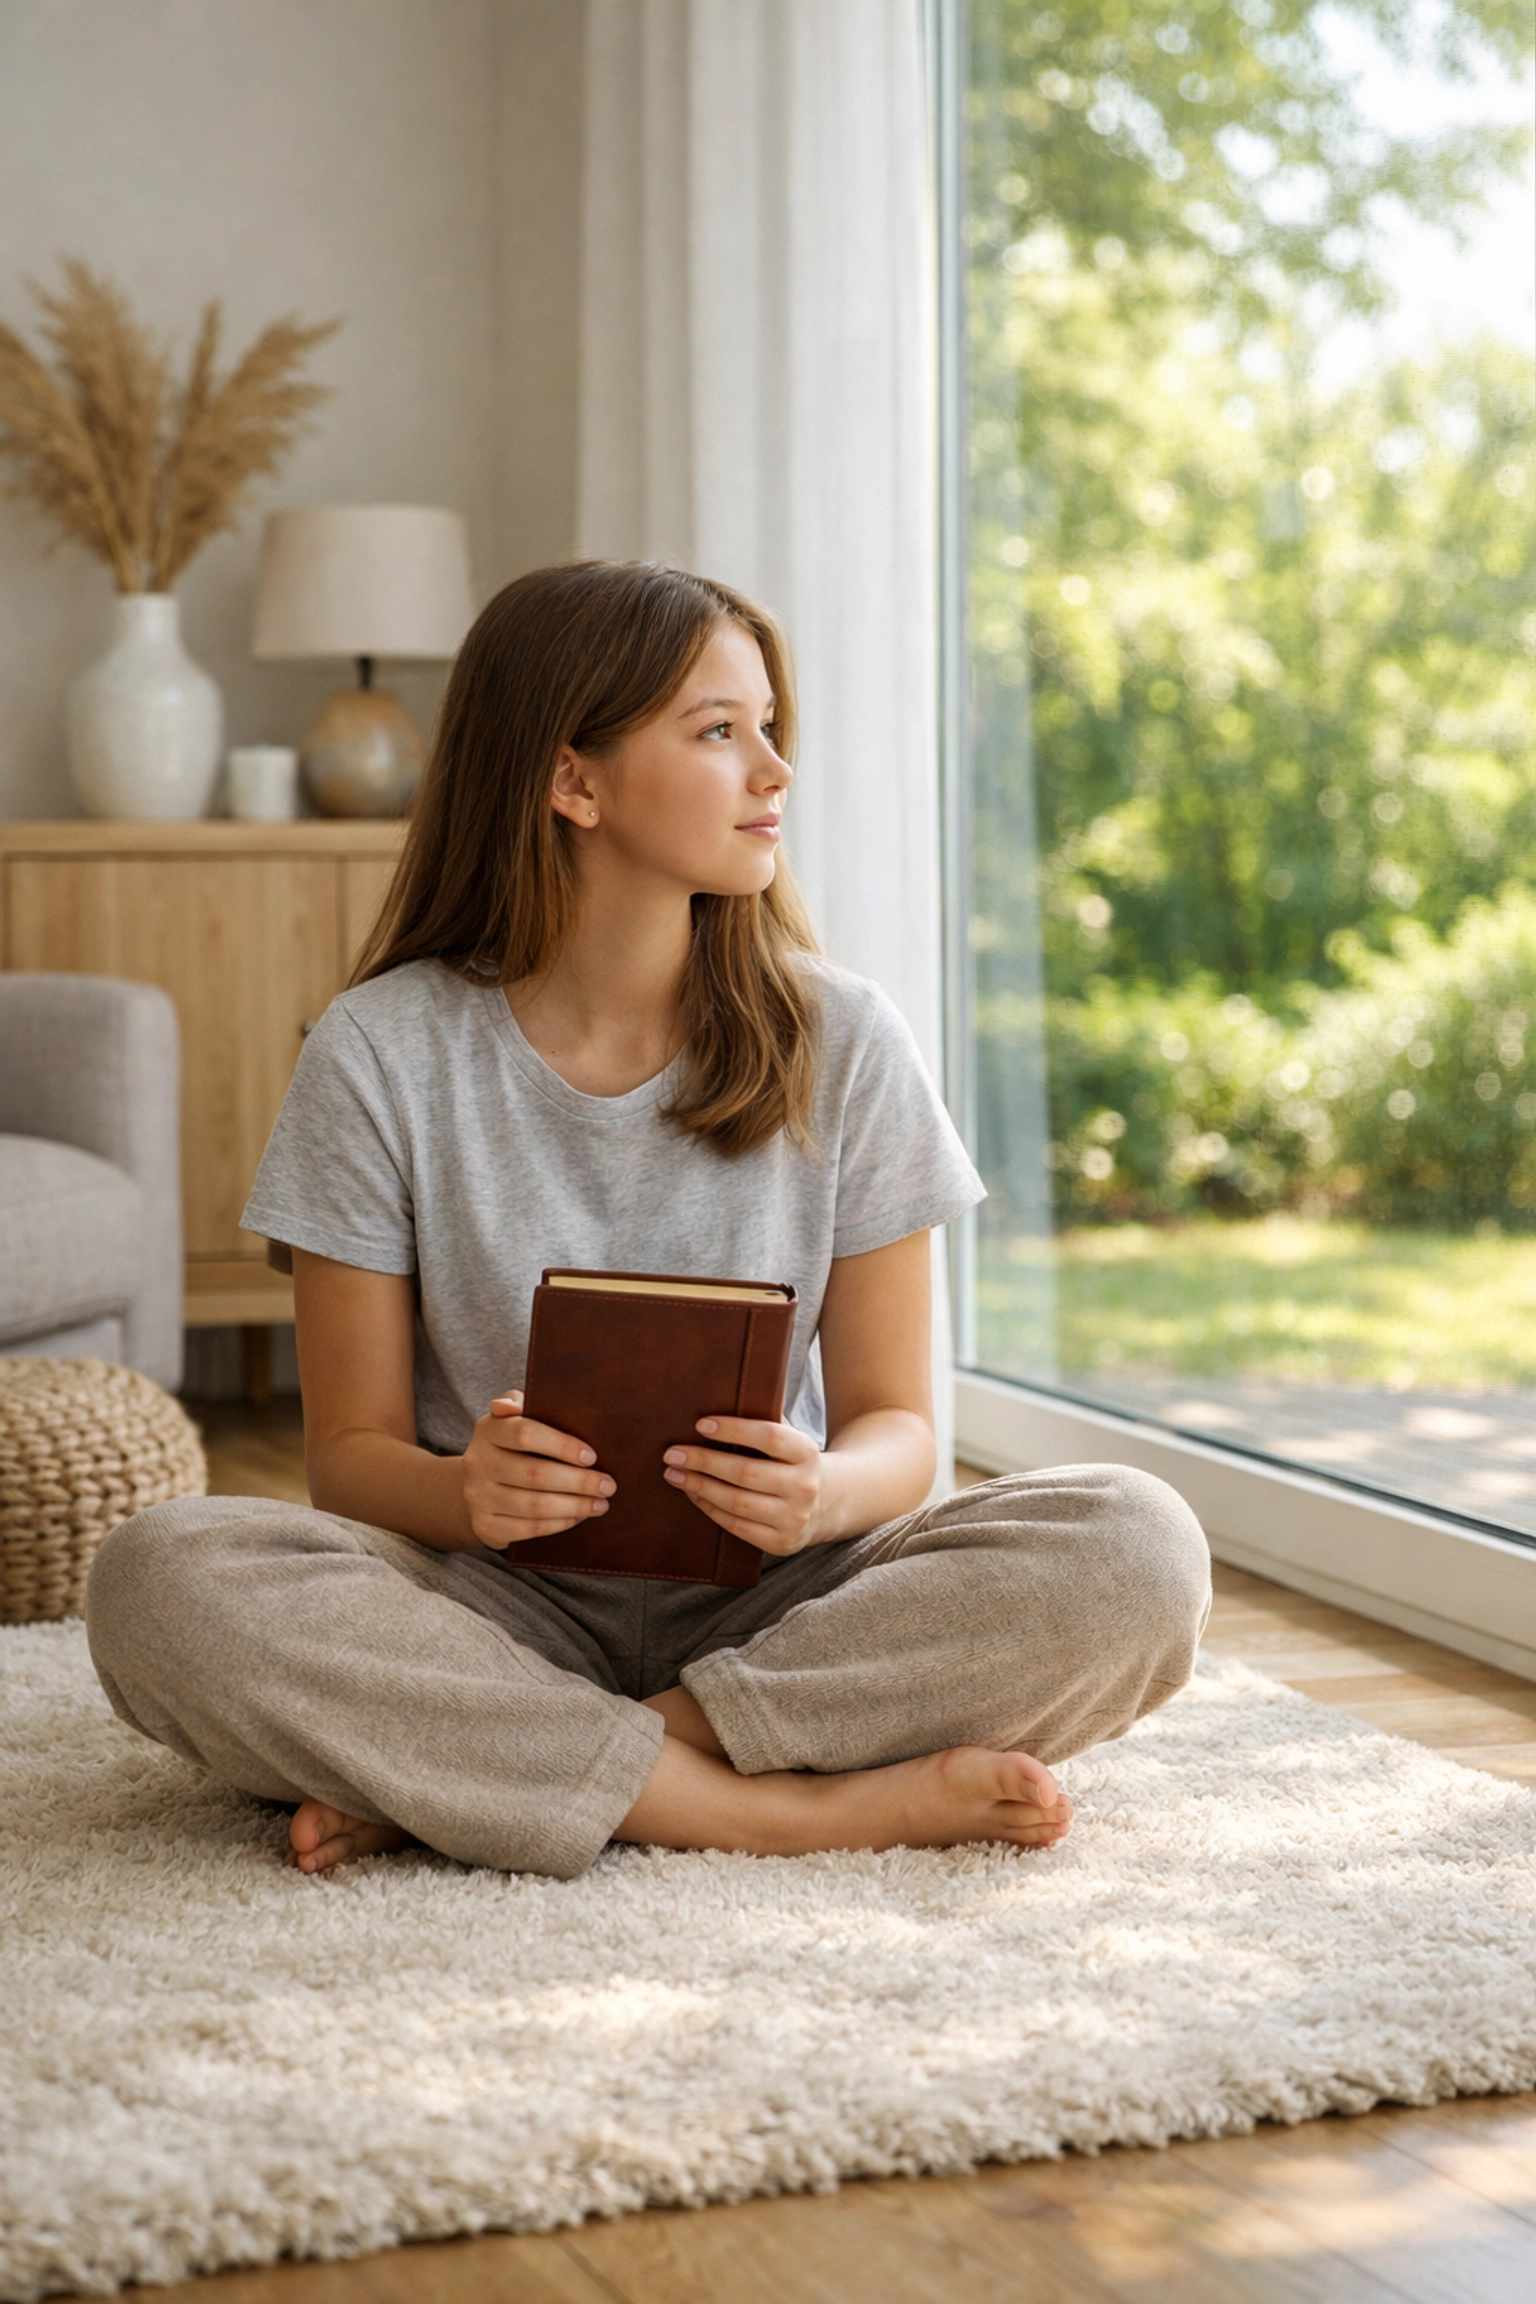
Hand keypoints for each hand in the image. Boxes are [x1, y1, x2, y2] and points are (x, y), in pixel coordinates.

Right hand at [462, 1391, 613, 1548]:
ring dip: (574, 1506)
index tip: (592, 1457)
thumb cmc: (510, 1446)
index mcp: (488, 1430)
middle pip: (535, 1474)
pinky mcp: (485, 1526)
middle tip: (608, 1486)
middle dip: (578, 1482)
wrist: (478, 1486)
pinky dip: (559, 1524)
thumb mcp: (511, 1420)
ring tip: (600, 1504)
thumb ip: (519, 1406)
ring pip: (535, 1505)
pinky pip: (529, 1529)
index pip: (525, 1433)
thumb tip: (512, 1403)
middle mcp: (478, 1463)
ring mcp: (478, 1497)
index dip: (562, 1445)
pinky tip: (578, 1517)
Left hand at [662, 1417, 823, 1555]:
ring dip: (700, 1487)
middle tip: (672, 1453)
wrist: (828, 1503)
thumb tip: (712, 1408)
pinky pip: (737, 1526)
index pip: (769, 1437)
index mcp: (807, 1453)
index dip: (733, 1430)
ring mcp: (794, 1518)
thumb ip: (762, 1424)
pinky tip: (693, 1494)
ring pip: (737, 1502)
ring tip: (674, 1474)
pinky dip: (709, 1509)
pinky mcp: (781, 1542)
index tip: (700, 1424)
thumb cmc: (792, 1462)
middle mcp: (804, 1486)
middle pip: (746, 1473)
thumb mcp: (790, 1440)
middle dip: (704, 1462)